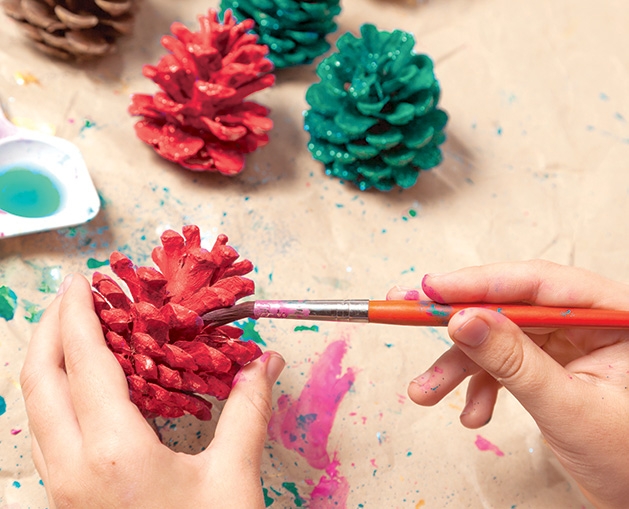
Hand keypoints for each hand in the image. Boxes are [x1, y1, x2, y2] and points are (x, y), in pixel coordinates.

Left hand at [20, 274, 284, 508]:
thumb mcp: (233, 477)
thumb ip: (248, 410)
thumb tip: (267, 361)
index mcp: (112, 452)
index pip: (84, 361)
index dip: (79, 313)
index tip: (82, 281)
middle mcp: (69, 469)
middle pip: (38, 379)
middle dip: (50, 329)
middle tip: (74, 297)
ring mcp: (59, 489)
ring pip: (35, 407)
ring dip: (49, 361)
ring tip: (78, 332)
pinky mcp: (64, 501)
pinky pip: (47, 432)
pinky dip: (58, 394)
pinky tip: (86, 388)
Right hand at [388, 260, 628, 508]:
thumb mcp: (567, 407)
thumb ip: (514, 361)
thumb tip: (464, 321)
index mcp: (615, 315)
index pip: (538, 283)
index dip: (479, 283)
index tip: (432, 289)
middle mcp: (590, 321)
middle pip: (510, 306)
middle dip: (458, 323)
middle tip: (407, 313)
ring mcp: (569, 343)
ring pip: (499, 338)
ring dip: (459, 366)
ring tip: (426, 391)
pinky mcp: (551, 364)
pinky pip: (503, 364)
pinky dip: (480, 387)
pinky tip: (473, 412)